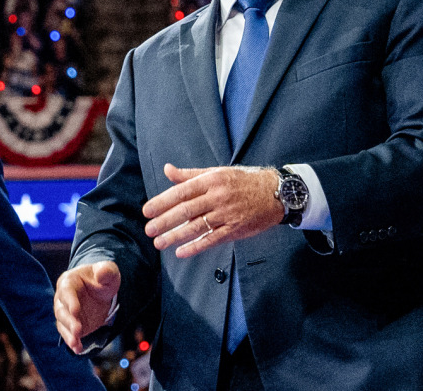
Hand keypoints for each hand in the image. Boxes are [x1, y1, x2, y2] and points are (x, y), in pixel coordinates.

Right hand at [54, 261, 120, 353]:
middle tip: (78, 330)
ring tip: (75, 343)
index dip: (70, 301)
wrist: (103, 291)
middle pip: (61, 310)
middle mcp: (63, 298)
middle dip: (69, 321)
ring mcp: (66, 312)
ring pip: (62, 324)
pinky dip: (72, 342)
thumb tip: (101, 273)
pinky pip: (68, 334)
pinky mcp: (71, 325)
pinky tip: (78, 349)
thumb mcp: (109, 271)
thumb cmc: (104, 278)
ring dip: (68, 334)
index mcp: (69, 281)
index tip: (76, 312)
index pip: (66, 291)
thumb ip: (106, 270)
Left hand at [142, 163, 281, 257]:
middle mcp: (218, 197)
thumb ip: (190, 175)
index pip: (181, 192)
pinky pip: (212, 240)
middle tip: (148, 229)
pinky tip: (181, 252)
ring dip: (176, 236)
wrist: (275, 192)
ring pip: (197, 227)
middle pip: (186, 210)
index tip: (147, 210)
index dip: (163, 202)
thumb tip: (167, 170)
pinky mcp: (235, 229)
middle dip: (165, 221)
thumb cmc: (242, 181)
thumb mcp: (217, 172)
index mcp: (211, 181)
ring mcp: (227, 214)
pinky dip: (196, 247)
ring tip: (159, 243)